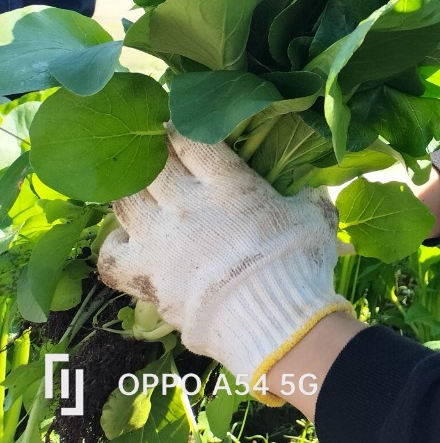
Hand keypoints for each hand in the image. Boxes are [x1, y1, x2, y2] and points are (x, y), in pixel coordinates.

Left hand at [98, 129, 350, 403]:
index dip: (180, 131)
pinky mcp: (146, 279)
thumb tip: (311, 193)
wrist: (275, 323)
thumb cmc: (300, 264)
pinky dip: (116, 244)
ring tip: (142, 193)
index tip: (178, 129)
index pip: (189, 141)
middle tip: (159, 157)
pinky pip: (111, 254)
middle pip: (152, 165)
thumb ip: (307, 199)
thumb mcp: (314, 218)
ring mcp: (160, 242)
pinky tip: (130, 241)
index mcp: (228, 184)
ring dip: (132, 193)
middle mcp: (186, 205)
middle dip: (153, 156)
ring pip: (125, 202)